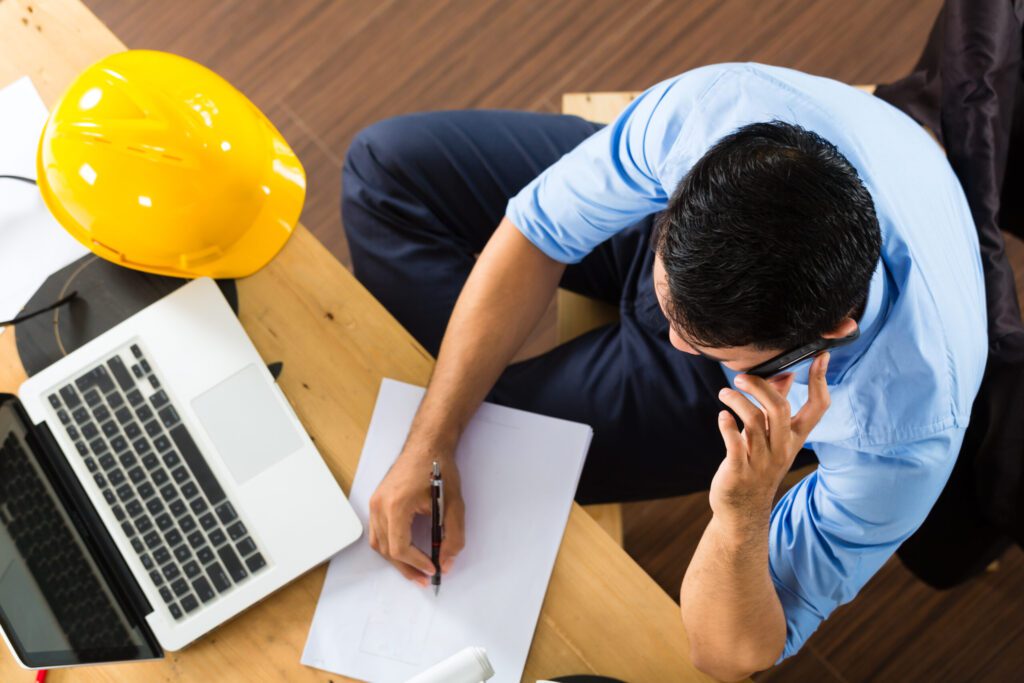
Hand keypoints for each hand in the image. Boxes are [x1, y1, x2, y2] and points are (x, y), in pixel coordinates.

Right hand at [367, 446, 465, 585]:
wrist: (427, 444)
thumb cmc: (440, 469)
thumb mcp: (454, 505)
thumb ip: (452, 537)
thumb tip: (446, 562)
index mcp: (396, 505)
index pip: (399, 547)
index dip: (416, 563)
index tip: (433, 569)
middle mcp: (380, 505)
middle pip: (386, 550)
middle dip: (407, 568)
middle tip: (425, 579)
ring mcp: (374, 503)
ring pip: (378, 544)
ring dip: (397, 560)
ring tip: (416, 570)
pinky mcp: (376, 501)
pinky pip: (377, 532)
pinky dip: (390, 546)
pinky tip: (405, 552)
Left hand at [710, 353, 830, 534]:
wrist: (743, 508)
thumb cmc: (757, 464)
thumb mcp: (774, 437)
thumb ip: (779, 406)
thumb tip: (785, 374)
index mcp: (795, 437)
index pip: (818, 407)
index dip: (821, 381)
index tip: (819, 356)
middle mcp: (782, 448)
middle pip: (780, 408)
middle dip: (761, 386)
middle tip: (741, 377)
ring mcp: (761, 460)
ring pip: (755, 421)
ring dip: (737, 401)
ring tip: (725, 392)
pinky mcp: (739, 470)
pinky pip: (735, 444)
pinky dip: (727, 426)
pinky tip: (722, 416)